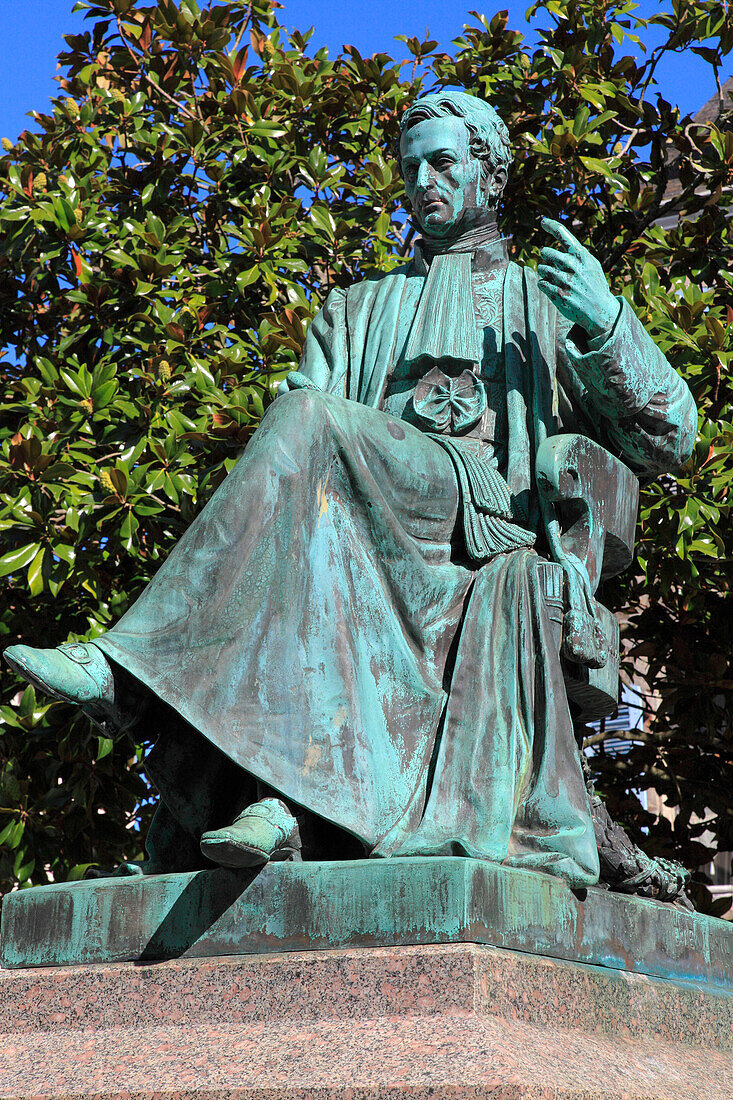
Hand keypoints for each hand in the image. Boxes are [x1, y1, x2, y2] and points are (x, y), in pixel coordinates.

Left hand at [538, 217, 619, 339]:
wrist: (600, 311)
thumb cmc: (594, 285)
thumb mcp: (591, 265)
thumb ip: (577, 253)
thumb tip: (560, 241)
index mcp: (581, 255)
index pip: (563, 233)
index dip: (551, 225)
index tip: (543, 221)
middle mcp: (572, 265)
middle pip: (546, 252)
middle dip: (547, 257)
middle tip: (554, 264)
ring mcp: (565, 280)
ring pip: (542, 269)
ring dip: (545, 273)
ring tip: (557, 279)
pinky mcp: (558, 295)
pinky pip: (541, 283)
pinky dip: (545, 285)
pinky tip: (554, 288)